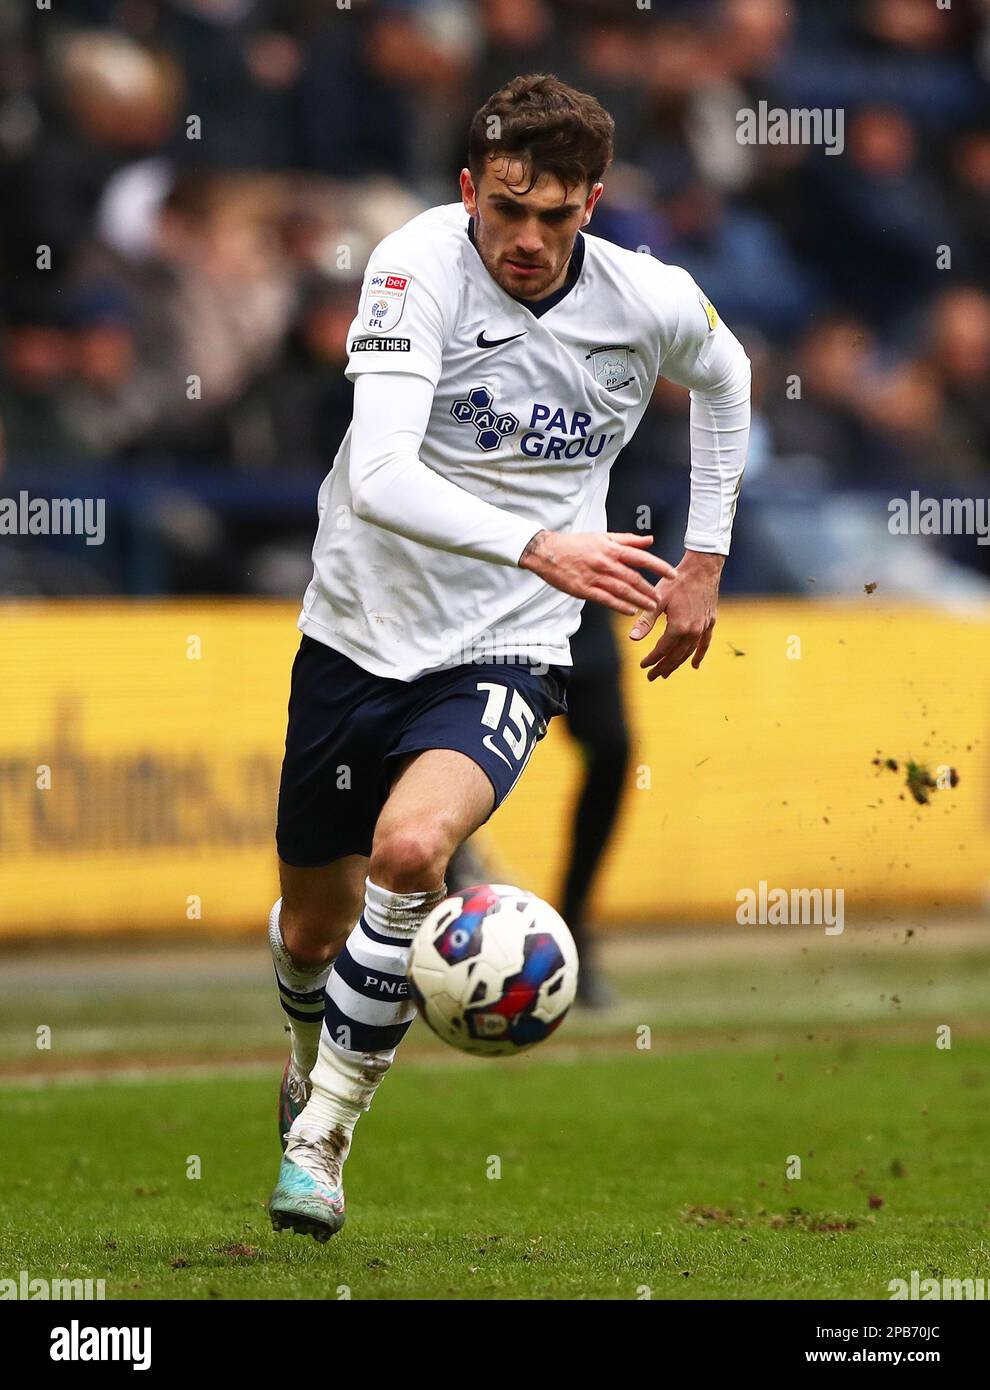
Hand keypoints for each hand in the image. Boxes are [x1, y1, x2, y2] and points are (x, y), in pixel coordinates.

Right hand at [518, 530, 676, 616]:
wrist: (547, 552)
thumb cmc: (575, 544)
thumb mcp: (602, 536)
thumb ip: (627, 539)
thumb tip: (649, 540)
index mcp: (611, 549)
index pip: (641, 558)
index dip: (659, 567)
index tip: (672, 575)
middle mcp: (605, 563)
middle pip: (634, 578)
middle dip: (650, 590)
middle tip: (662, 598)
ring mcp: (594, 577)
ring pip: (622, 591)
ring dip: (639, 600)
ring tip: (651, 607)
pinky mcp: (584, 590)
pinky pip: (606, 600)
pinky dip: (620, 606)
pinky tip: (630, 611)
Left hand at [628, 549, 723, 679]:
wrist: (702, 568)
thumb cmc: (677, 581)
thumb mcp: (658, 600)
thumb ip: (646, 621)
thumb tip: (632, 638)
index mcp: (679, 627)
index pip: (662, 650)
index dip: (652, 660)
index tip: (643, 666)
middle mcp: (693, 631)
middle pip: (676, 656)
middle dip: (663, 667)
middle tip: (651, 677)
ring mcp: (703, 627)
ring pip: (689, 652)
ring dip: (677, 664)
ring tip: (666, 673)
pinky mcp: (710, 622)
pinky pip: (704, 643)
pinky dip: (699, 655)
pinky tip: (695, 666)